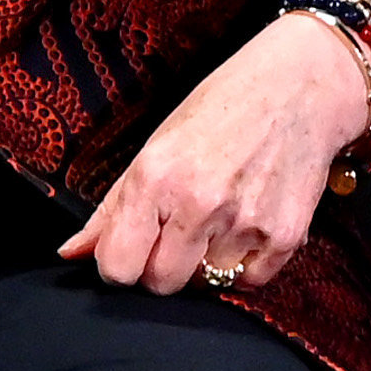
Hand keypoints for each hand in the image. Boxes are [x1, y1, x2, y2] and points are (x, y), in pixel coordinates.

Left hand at [60, 14, 370, 296]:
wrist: (301, 87)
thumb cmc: (222, 109)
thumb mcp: (157, 146)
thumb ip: (112, 207)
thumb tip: (70, 254)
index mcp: (156, 177)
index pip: (118, 267)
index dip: (121, 263)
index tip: (133, 248)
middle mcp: (198, 203)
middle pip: (160, 283)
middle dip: (162, 267)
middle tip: (178, 233)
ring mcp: (245, 222)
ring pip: (206, 284)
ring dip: (207, 261)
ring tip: (220, 218)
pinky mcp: (285, 235)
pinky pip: (250, 281)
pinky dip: (247, 263)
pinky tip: (249, 222)